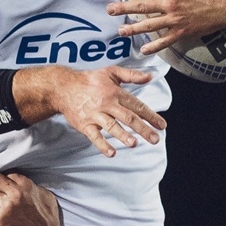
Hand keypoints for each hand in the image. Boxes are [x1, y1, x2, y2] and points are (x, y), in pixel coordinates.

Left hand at [0, 171, 66, 225]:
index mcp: (27, 185)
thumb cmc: (48, 221)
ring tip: (5, 211)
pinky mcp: (0, 218)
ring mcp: (7, 205)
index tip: (6, 188)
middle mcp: (16, 193)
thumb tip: (22, 184)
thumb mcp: (47, 197)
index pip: (9, 175)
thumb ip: (34, 188)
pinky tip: (3, 219)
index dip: (7, 182)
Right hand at [48, 66, 166, 157]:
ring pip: (111, 126)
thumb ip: (132, 75)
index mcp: (116, 92)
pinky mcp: (84, 124)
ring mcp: (95, 115)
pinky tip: (112, 153)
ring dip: (123, 135)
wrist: (63, 87)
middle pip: (128, 117)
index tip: (162, 125)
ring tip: (134, 144)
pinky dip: (102, 145)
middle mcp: (107, 104)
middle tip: (155, 139)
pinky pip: (94, 136)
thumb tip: (150, 76)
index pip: (136, 105)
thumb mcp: (111, 72)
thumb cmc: (89, 80)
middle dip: (143, 129)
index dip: (150, 115)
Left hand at [109, 0, 225, 54]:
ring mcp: (175, 20)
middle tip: (109, 10)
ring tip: (120, 31)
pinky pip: (165, 41)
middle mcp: (170, 4)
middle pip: (141, 7)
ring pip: (149, 25)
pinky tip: (143, 50)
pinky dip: (154, 47)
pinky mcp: (182, 32)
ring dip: (133, 29)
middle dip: (123, 8)